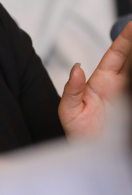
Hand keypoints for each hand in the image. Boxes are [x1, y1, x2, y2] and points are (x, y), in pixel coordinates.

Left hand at [58, 19, 131, 137]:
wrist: (88, 155)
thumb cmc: (78, 133)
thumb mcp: (68, 111)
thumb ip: (71, 89)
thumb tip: (76, 69)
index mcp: (102, 81)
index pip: (116, 54)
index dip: (126, 39)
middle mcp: (118, 86)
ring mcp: (128, 97)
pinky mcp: (131, 110)